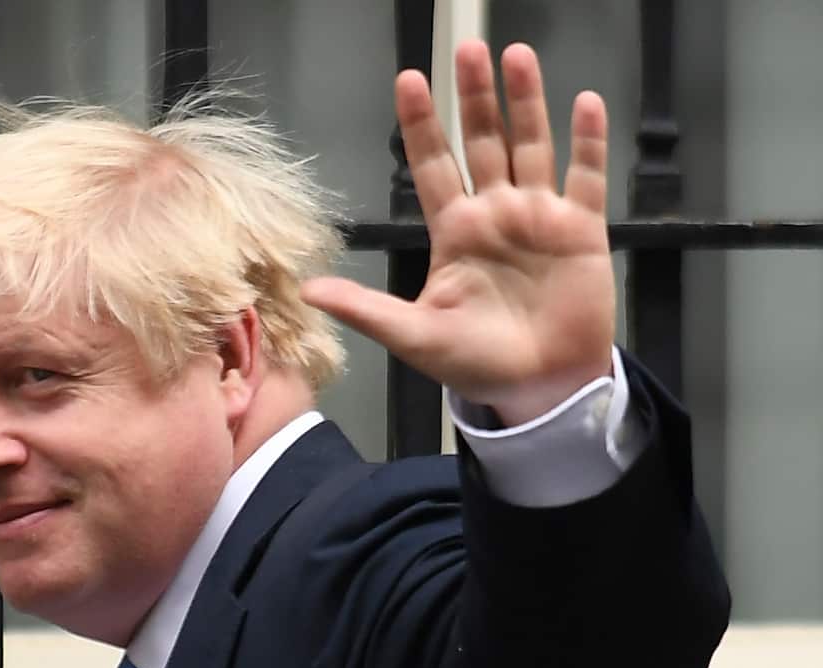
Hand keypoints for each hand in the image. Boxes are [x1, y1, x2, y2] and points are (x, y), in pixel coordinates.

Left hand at [301, 41, 615, 426]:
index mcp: (454, 231)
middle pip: (483, 142)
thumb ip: (367, 309)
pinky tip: (585, 103)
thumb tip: (310, 292)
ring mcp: (539, 217)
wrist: (540, 388)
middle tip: (467, 48)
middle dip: (475, 98)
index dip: (422, 124)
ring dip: (526, 103)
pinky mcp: (582, 231)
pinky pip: (586, 178)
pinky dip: (587, 142)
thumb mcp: (414, 336)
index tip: (408, 80)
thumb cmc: (475, 363)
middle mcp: (495, 213)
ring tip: (516, 56)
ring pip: (531, 147)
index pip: (432, 165)